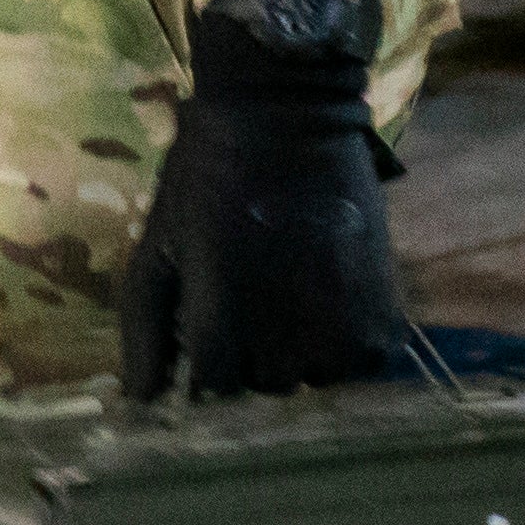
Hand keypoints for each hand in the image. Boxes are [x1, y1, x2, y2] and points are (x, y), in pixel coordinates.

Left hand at [118, 0, 411, 399]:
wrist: (288, 121)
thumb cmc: (206, 181)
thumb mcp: (158, 246)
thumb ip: (145, 327)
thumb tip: (139, 403)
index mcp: (222, 322)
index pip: (211, 396)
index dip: (203, 380)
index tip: (203, 354)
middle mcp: (285, 341)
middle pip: (263, 391)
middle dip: (248, 362)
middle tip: (248, 307)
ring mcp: (341, 338)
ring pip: (312, 383)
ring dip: (296, 356)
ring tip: (285, 299)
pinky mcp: (385, 328)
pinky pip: (356, 369)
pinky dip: (339, 347)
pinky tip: (323, 300)